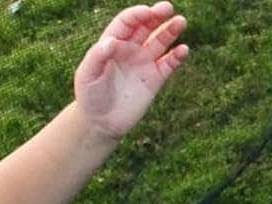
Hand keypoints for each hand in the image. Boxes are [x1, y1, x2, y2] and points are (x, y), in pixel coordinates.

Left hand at [75, 4, 188, 139]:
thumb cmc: (90, 97)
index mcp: (113, 42)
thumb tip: (112, 41)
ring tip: (181, 21)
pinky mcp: (155, 80)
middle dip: (157, 15)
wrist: (101, 123)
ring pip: (160, 41)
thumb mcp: (87, 75)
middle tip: (168, 8)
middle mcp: (130, 49)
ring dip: (171, 31)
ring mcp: (144, 63)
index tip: (148, 12)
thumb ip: (97, 56)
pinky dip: (176, 56)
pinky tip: (183, 50)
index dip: (138, 14)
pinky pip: (168, 64)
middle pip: (146, 26)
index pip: (128, 21)